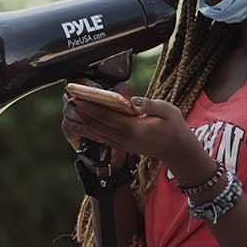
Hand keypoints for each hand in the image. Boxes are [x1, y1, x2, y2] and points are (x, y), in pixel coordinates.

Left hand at [64, 92, 213, 182]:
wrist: (177, 150)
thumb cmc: (174, 127)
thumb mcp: (168, 110)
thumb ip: (151, 105)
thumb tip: (134, 101)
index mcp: (134, 128)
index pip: (106, 116)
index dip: (90, 106)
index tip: (78, 97)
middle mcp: (125, 138)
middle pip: (98, 124)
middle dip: (82, 111)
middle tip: (69, 99)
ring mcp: (123, 144)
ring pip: (98, 132)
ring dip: (84, 120)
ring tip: (73, 108)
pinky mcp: (123, 145)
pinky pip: (102, 137)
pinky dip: (91, 129)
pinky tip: (84, 122)